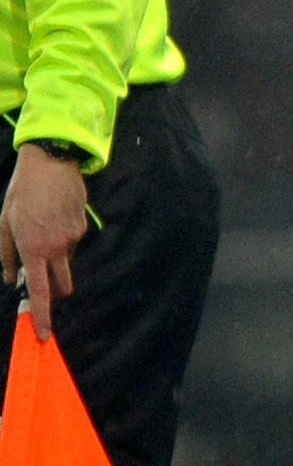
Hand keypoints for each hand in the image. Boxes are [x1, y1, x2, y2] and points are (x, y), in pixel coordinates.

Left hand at [0, 144, 88, 338]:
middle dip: (53, 289)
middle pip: (62, 285)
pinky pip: (72, 242)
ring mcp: (74, 236)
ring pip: (66, 261)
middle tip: (40, 276)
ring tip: (43, 231)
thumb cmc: (23, 191)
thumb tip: (11, 278)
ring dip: (56, 259)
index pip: (40, 292)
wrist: (53, 159)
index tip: (44, 334)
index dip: (42, 315)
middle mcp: (58, 247)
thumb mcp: (4, 222)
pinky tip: (54, 218)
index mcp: (34, 249)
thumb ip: (7, 255)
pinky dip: (63, 239)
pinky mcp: (83, 224)